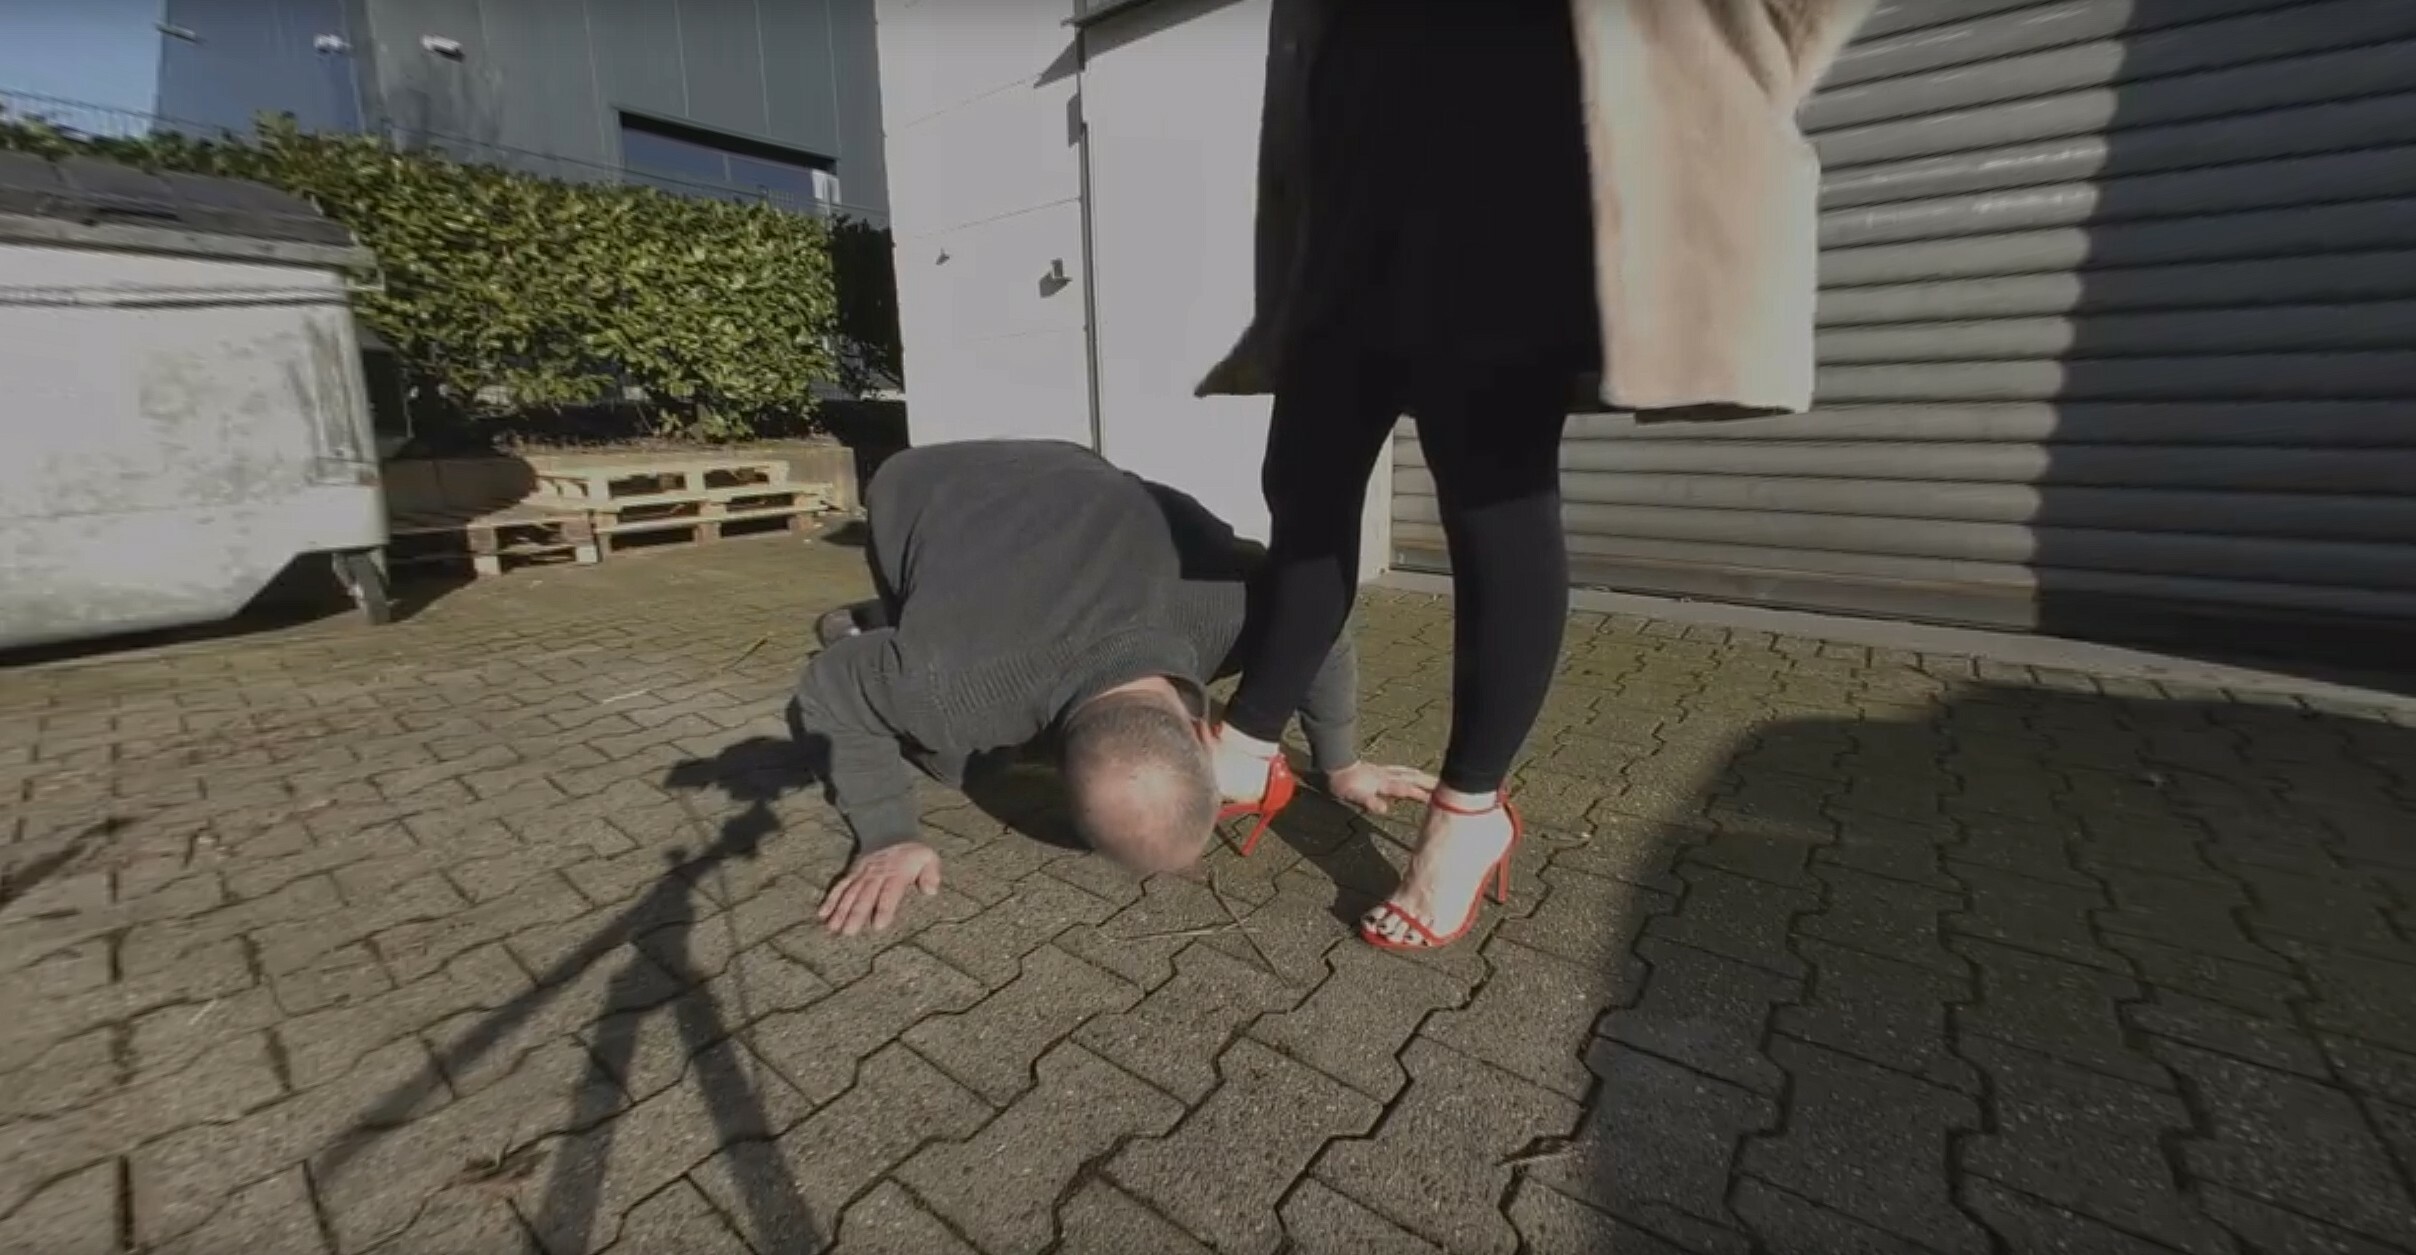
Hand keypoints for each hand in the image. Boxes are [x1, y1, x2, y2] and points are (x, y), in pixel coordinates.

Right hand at [817, 841, 940, 935]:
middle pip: (865, 896)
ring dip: (840, 910)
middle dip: (856, 914)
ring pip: (850, 893)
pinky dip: (830, 899)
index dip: (884, 908)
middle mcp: (876, 875)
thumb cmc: (913, 853)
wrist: (891, 830)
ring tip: (832, 927)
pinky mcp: (852, 873)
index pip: (889, 893)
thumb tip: (931, 890)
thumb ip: (931, 874)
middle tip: (848, 932)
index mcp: (896, 874)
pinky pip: (840, 885)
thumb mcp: (928, 858)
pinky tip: (822, 913)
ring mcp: (862, 874)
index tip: (878, 925)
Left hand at [1325, 761, 1437, 815]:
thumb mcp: (1353, 796)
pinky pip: (1401, 770)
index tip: (1436, 799)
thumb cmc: (1343, 784)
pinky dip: (1411, 772)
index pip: (1406, 789)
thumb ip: (1369, 801)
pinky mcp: (1381, 770)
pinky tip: (1412, 773)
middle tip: (1446, 787)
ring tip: (1436, 780)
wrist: (1335, 766)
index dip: (1421, 794)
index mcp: (1383, 783)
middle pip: (1413, 779)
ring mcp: (1385, 772)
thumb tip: (1384, 809)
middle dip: (1429, 783)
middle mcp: (1387, 776)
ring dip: (1423, 777)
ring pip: (1409, 773)